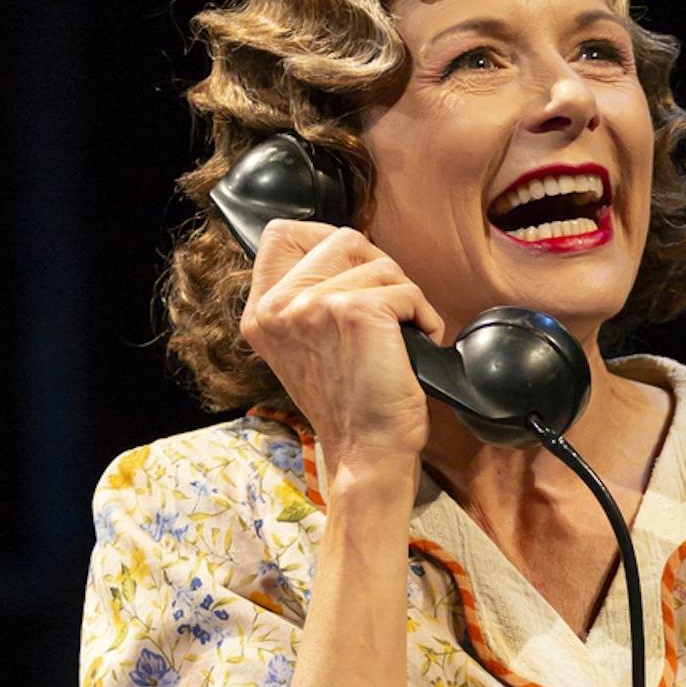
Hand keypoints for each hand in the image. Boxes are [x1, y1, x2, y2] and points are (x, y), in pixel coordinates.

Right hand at [239, 218, 444, 480]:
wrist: (366, 452)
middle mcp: (278, 305)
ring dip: (404, 296)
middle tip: (387, 312)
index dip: (327, 239)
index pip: (282, 233)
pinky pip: (407, 290)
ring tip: (399, 337)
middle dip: (378, 268)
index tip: (354, 270)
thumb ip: (307, 297)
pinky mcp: (354, 312)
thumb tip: (347, 255)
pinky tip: (416, 345)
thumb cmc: (350, 404)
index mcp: (261, 311)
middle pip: (341, 238)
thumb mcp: (306, 344)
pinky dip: (425, 316)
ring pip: (380, 263)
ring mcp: (312, 305)